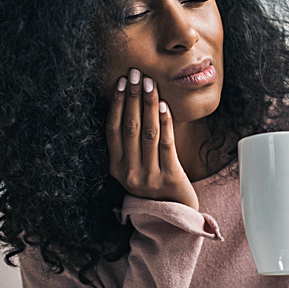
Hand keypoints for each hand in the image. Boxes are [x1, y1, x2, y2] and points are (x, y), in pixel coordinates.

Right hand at [106, 68, 198, 210]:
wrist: (176, 214)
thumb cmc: (156, 182)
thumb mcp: (137, 165)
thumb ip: (132, 143)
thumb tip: (133, 102)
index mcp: (116, 167)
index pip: (112, 130)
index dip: (117, 104)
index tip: (122, 82)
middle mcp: (128, 173)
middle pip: (129, 127)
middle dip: (133, 97)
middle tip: (136, 74)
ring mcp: (148, 177)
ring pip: (147, 133)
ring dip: (148, 104)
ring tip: (150, 83)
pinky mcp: (169, 179)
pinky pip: (166, 144)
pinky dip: (165, 122)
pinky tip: (164, 105)